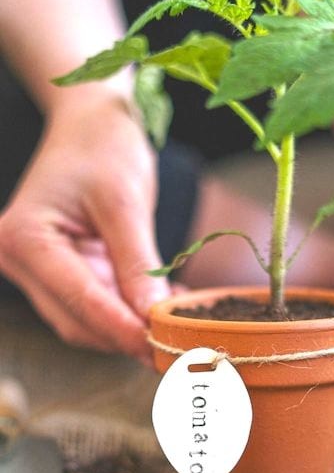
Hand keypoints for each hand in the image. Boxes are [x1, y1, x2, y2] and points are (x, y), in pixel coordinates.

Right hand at [0, 88, 169, 361]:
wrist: (91, 124)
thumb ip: (137, 263)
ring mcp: (35, 269)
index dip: (122, 329)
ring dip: (128, 329)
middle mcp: (17, 259)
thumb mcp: (125, 201)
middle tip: (177, 347)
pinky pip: (92, 306)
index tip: (161, 348)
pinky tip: (161, 306)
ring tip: (175, 323)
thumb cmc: (104, 147)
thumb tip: (153, 319)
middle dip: (126, 336)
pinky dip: (126, 313)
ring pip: (83, 321)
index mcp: (25, 236)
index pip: (78, 299)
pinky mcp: (57, 273)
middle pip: (76, 319)